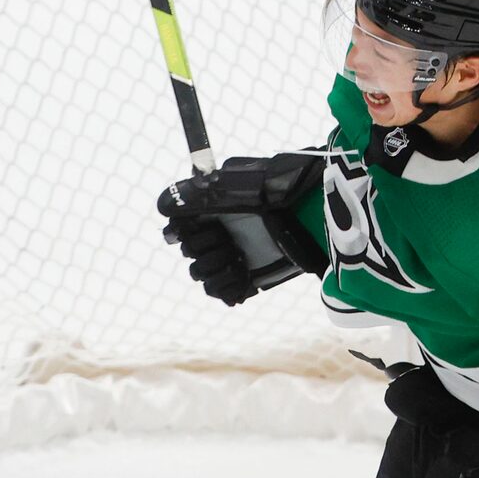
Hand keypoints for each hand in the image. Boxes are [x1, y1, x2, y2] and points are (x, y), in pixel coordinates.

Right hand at [156, 153, 327, 305]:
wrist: (316, 213)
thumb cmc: (279, 189)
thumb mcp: (234, 185)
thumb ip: (195, 195)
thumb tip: (162, 206)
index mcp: (213, 208)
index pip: (177, 227)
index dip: (179, 233)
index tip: (186, 232)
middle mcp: (220, 232)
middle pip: (188, 252)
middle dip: (203, 249)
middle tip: (226, 241)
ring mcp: (233, 255)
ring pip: (200, 273)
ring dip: (215, 269)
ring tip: (238, 261)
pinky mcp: (248, 277)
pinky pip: (219, 292)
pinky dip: (227, 288)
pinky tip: (242, 279)